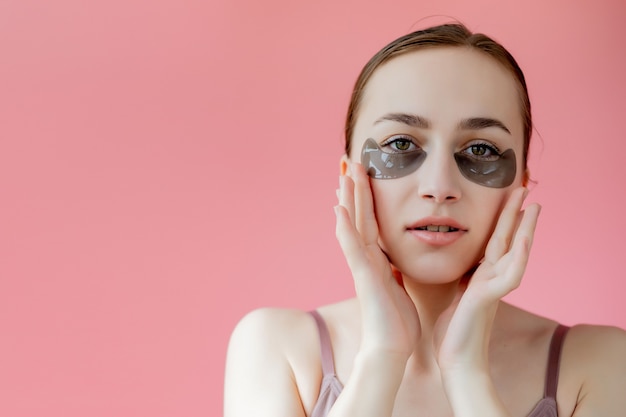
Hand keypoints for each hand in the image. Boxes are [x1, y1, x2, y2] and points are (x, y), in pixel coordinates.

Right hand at [335, 163, 418, 358]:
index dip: (366, 195)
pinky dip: (345, 228)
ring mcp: (362, 266)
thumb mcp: (398, 287)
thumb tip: (393, 262)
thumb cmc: (397, 322)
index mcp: (377, 258)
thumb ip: (393, 271)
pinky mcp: (364, 277)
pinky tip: (338, 209)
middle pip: (359, 214)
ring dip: (347, 197)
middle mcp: (366, 257)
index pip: (370, 219)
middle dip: (353, 187)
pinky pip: (352, 248)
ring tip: (343, 172)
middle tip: (349, 159)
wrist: (392, 349)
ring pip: (352, 224)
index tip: (363, 172)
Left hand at [434, 187, 540, 372]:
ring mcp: (492, 288)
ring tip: (533, 205)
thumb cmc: (453, 330)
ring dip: (525, 228)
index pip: (494, 241)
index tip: (506, 198)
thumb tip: (455, 264)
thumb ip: (460, 278)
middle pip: (506, 239)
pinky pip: (508, 275)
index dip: (500, 220)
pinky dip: (518, 257)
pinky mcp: (487, 298)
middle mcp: (490, 278)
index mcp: (480, 276)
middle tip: (523, 188)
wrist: (456, 360)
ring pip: (514, 252)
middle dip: (515, 214)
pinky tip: (523, 240)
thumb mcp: (454, 294)